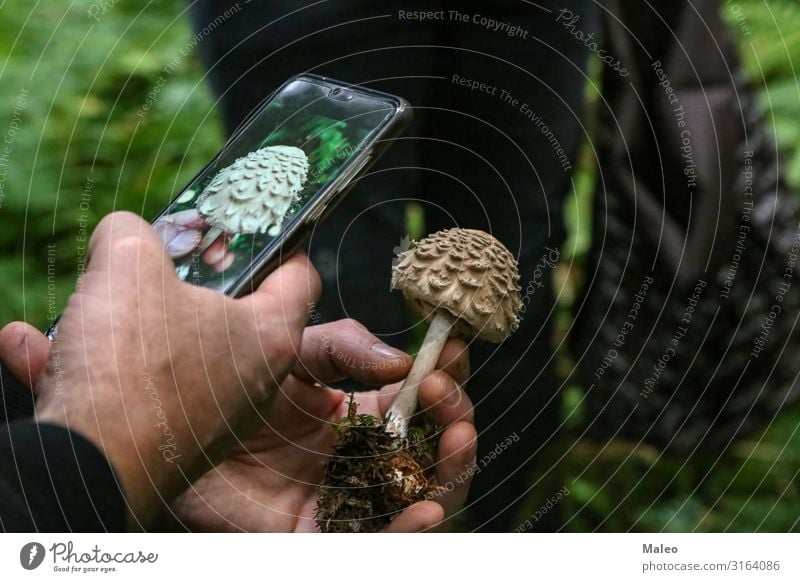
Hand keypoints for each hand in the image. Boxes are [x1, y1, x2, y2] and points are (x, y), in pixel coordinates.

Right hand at [1, 211, 319, 527]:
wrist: (88, 470)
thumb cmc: (130, 367)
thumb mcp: (128, 266)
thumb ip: (131, 234)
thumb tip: (123, 234)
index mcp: (269, 336)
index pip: (299, 278)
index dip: (279, 246)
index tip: (250, 232)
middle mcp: (253, 382)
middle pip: (233, 314)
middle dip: (187, 283)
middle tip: (155, 262)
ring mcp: (214, 417)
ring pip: (175, 352)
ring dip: (125, 324)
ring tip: (85, 302)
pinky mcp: (169, 442)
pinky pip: (131, 390)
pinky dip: (85, 367)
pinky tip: (25, 343)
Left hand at [167, 319, 476, 531]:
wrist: (169, 434)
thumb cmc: (227, 390)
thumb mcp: (292, 353)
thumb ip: (344, 346)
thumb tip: (401, 363)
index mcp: (359, 411)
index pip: (418, 396)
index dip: (443, 373)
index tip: (452, 349)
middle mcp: (362, 455)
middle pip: (431, 445)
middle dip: (454, 416)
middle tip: (444, 394)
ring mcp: (348, 495)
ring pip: (421, 493)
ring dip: (451, 470)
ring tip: (456, 436)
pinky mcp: (323, 532)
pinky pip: (376, 539)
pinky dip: (408, 530)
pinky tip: (427, 508)